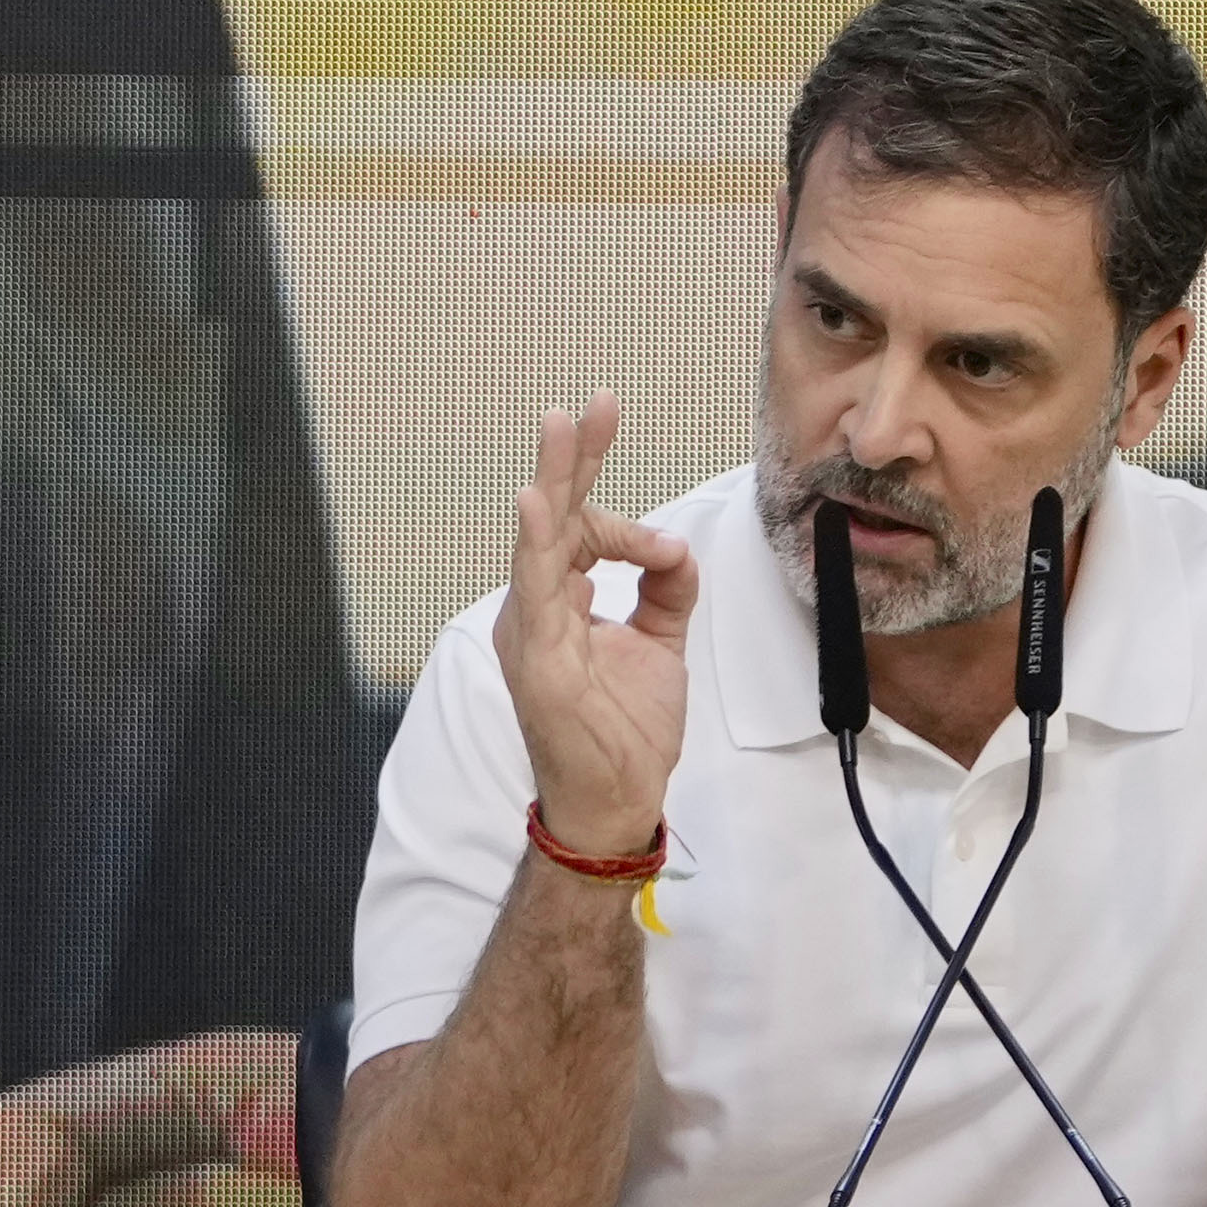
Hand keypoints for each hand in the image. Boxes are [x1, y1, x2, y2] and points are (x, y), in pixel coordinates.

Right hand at [498, 392, 693, 864]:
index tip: (666, 548)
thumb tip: (675, 545)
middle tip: (593, 404)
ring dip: (556, 478)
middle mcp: (537, 608)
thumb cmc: (623, 729)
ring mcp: (532, 630)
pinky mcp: (539, 658)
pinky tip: (535, 501)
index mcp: (559, 602)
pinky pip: (536, 588)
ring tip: (563, 425)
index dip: (625, 522)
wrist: (617, 802)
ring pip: (542, 537)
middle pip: (556, 517)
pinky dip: (537, 541)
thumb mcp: (659, 645)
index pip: (584, 532)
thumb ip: (667, 589)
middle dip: (576, 457)